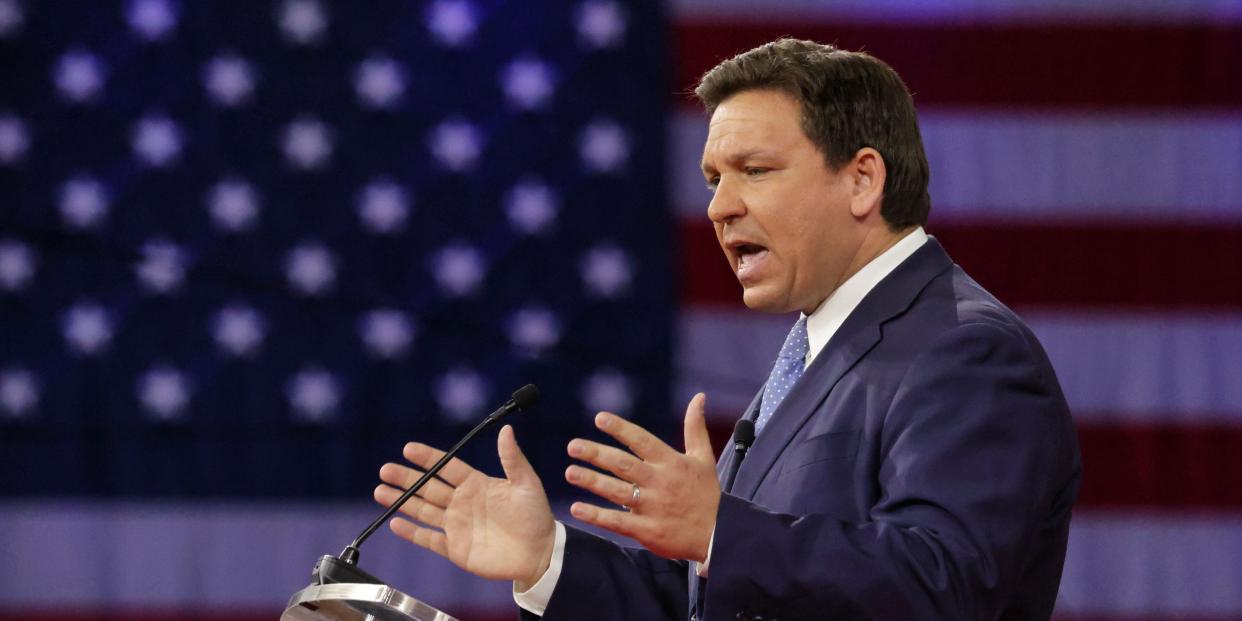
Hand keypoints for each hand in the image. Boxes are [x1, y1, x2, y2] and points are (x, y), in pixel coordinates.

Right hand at [374, 424, 555, 588]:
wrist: (539, 553)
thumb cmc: (536, 516)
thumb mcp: (526, 483)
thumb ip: (512, 458)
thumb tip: (506, 430)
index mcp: (477, 484)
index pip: (447, 467)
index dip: (428, 458)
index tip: (408, 448)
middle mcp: (462, 502)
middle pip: (428, 487)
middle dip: (406, 478)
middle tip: (385, 469)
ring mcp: (457, 525)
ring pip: (423, 510)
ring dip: (402, 501)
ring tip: (381, 491)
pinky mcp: (455, 548)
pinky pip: (429, 539)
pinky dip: (412, 532)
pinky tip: (395, 523)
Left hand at [565, 393, 719, 561]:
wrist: (718, 535)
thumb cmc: (707, 494)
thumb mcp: (704, 458)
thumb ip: (694, 427)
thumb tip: (699, 396)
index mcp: (671, 463)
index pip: (642, 441)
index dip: (621, 429)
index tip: (600, 418)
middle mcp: (660, 482)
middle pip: (623, 464)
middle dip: (597, 454)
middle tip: (573, 446)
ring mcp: (652, 507)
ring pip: (616, 491)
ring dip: (592, 481)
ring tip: (570, 472)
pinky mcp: (647, 530)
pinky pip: (617, 522)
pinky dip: (596, 515)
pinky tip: (576, 508)